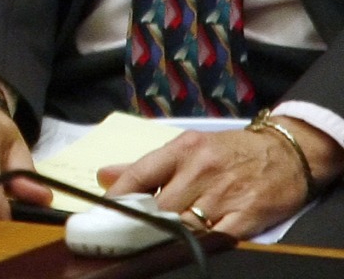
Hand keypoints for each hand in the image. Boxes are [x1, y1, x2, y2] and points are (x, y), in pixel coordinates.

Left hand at [100, 119, 340, 238]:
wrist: (288, 153)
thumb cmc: (233, 151)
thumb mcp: (190, 146)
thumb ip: (149, 165)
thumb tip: (105, 176)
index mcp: (183, 150)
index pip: (140, 174)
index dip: (118, 197)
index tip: (104, 212)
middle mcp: (202, 170)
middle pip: (160, 206)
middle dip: (142, 222)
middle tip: (126, 234)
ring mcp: (225, 195)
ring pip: (184, 225)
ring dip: (167, 236)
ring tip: (152, 242)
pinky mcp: (247, 216)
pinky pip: (215, 238)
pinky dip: (199, 244)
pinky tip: (187, 246)